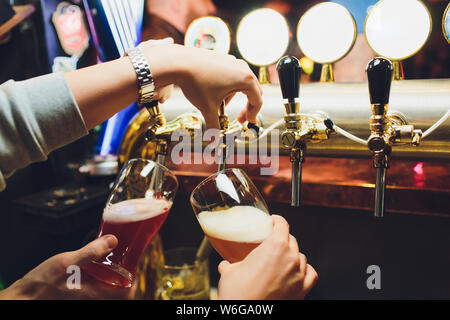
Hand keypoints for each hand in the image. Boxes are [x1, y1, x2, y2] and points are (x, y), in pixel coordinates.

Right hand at [0, 235, 135, 299]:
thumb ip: (90, 252)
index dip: (133, 280)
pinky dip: (100, 282)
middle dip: (124, 279)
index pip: (127, 293)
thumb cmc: (41, 284)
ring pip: (108, 293)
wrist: (22, 300)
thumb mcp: (66, 262)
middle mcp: (93, 300)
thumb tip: (112, 240)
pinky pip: (96, 293)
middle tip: (123, 263)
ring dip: (112, 280)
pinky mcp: (78, 299)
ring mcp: (85, 301)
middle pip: (119, 294)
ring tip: (110, 264)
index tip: (133, 267)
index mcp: (95, 294)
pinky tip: (93, 269)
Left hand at [141, 43, 262, 128]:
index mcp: (245, 79)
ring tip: (222, 107)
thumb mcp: (208, 108)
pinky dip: (228, 87)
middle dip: (247, 106)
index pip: (257, 100)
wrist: (178, 63)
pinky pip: (231, 75)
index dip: (253, 114)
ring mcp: (232, 61)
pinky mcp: (222, 59)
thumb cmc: (196, 82)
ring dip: (236, 97)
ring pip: (241, 82)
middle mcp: (241, 68)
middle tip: (240, 119)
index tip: (247, 122)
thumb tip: (214, 140)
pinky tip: (215, 94)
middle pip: (253, 90)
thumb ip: (214, 126)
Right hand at [217, 215, 317, 299]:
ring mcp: (298, 275)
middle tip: (272, 243)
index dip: (277, 220)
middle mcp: (290, 258)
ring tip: (282, 259)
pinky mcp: (302, 290)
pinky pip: (311, 274)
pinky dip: (306, 270)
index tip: (274, 221)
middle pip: (292, 240)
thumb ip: (229, 264)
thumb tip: (225, 265)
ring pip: (301, 256)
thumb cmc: (239, 295)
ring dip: (293, 255)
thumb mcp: (229, 273)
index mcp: (275, 247)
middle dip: (282, 239)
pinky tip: (299, 270)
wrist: (245, 316)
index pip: (282, 225)